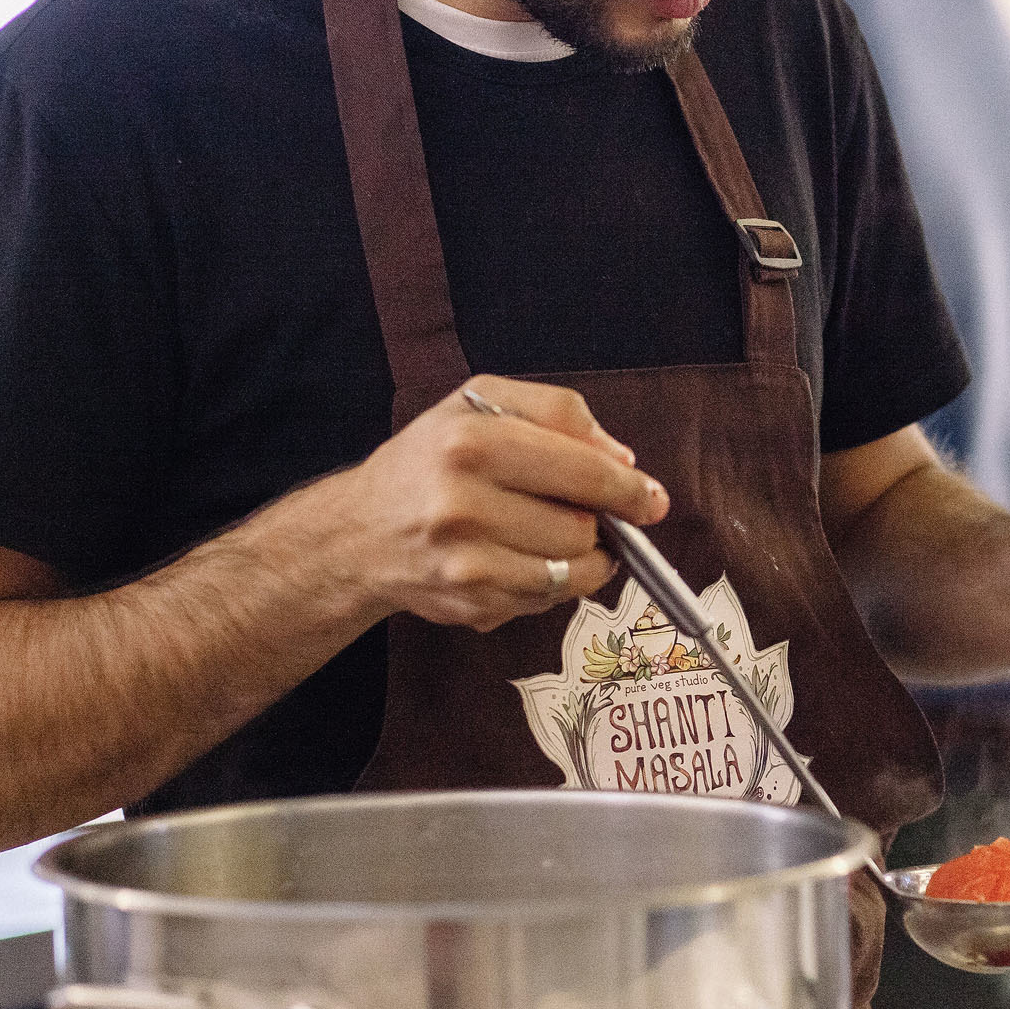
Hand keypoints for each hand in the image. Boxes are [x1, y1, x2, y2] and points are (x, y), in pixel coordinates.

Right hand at [245, 375, 668, 632]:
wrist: (359, 532)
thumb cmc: (431, 460)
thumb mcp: (483, 404)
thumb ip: (558, 412)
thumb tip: (623, 460)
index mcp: (471, 442)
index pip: (582, 469)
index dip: (628, 489)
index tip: (651, 499)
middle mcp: (461, 504)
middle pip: (582, 526)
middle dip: (595, 520)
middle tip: (580, 510)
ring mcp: (465, 562)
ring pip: (571, 568)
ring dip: (579, 556)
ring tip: (550, 534)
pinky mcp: (470, 604)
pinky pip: (547, 598)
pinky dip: (553, 582)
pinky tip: (524, 559)